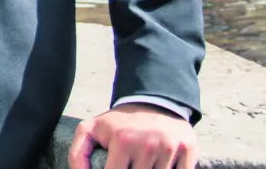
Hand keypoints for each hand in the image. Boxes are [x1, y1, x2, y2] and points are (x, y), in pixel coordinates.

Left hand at [69, 104, 196, 168]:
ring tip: (141, 163)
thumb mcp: (91, 130)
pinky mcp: (187, 149)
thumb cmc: (119, 122)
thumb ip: (78, 153)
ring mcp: (169, 148)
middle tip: (130, 164)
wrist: (154, 101)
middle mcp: (147, 145)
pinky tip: (159, 164)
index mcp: (122, 141)